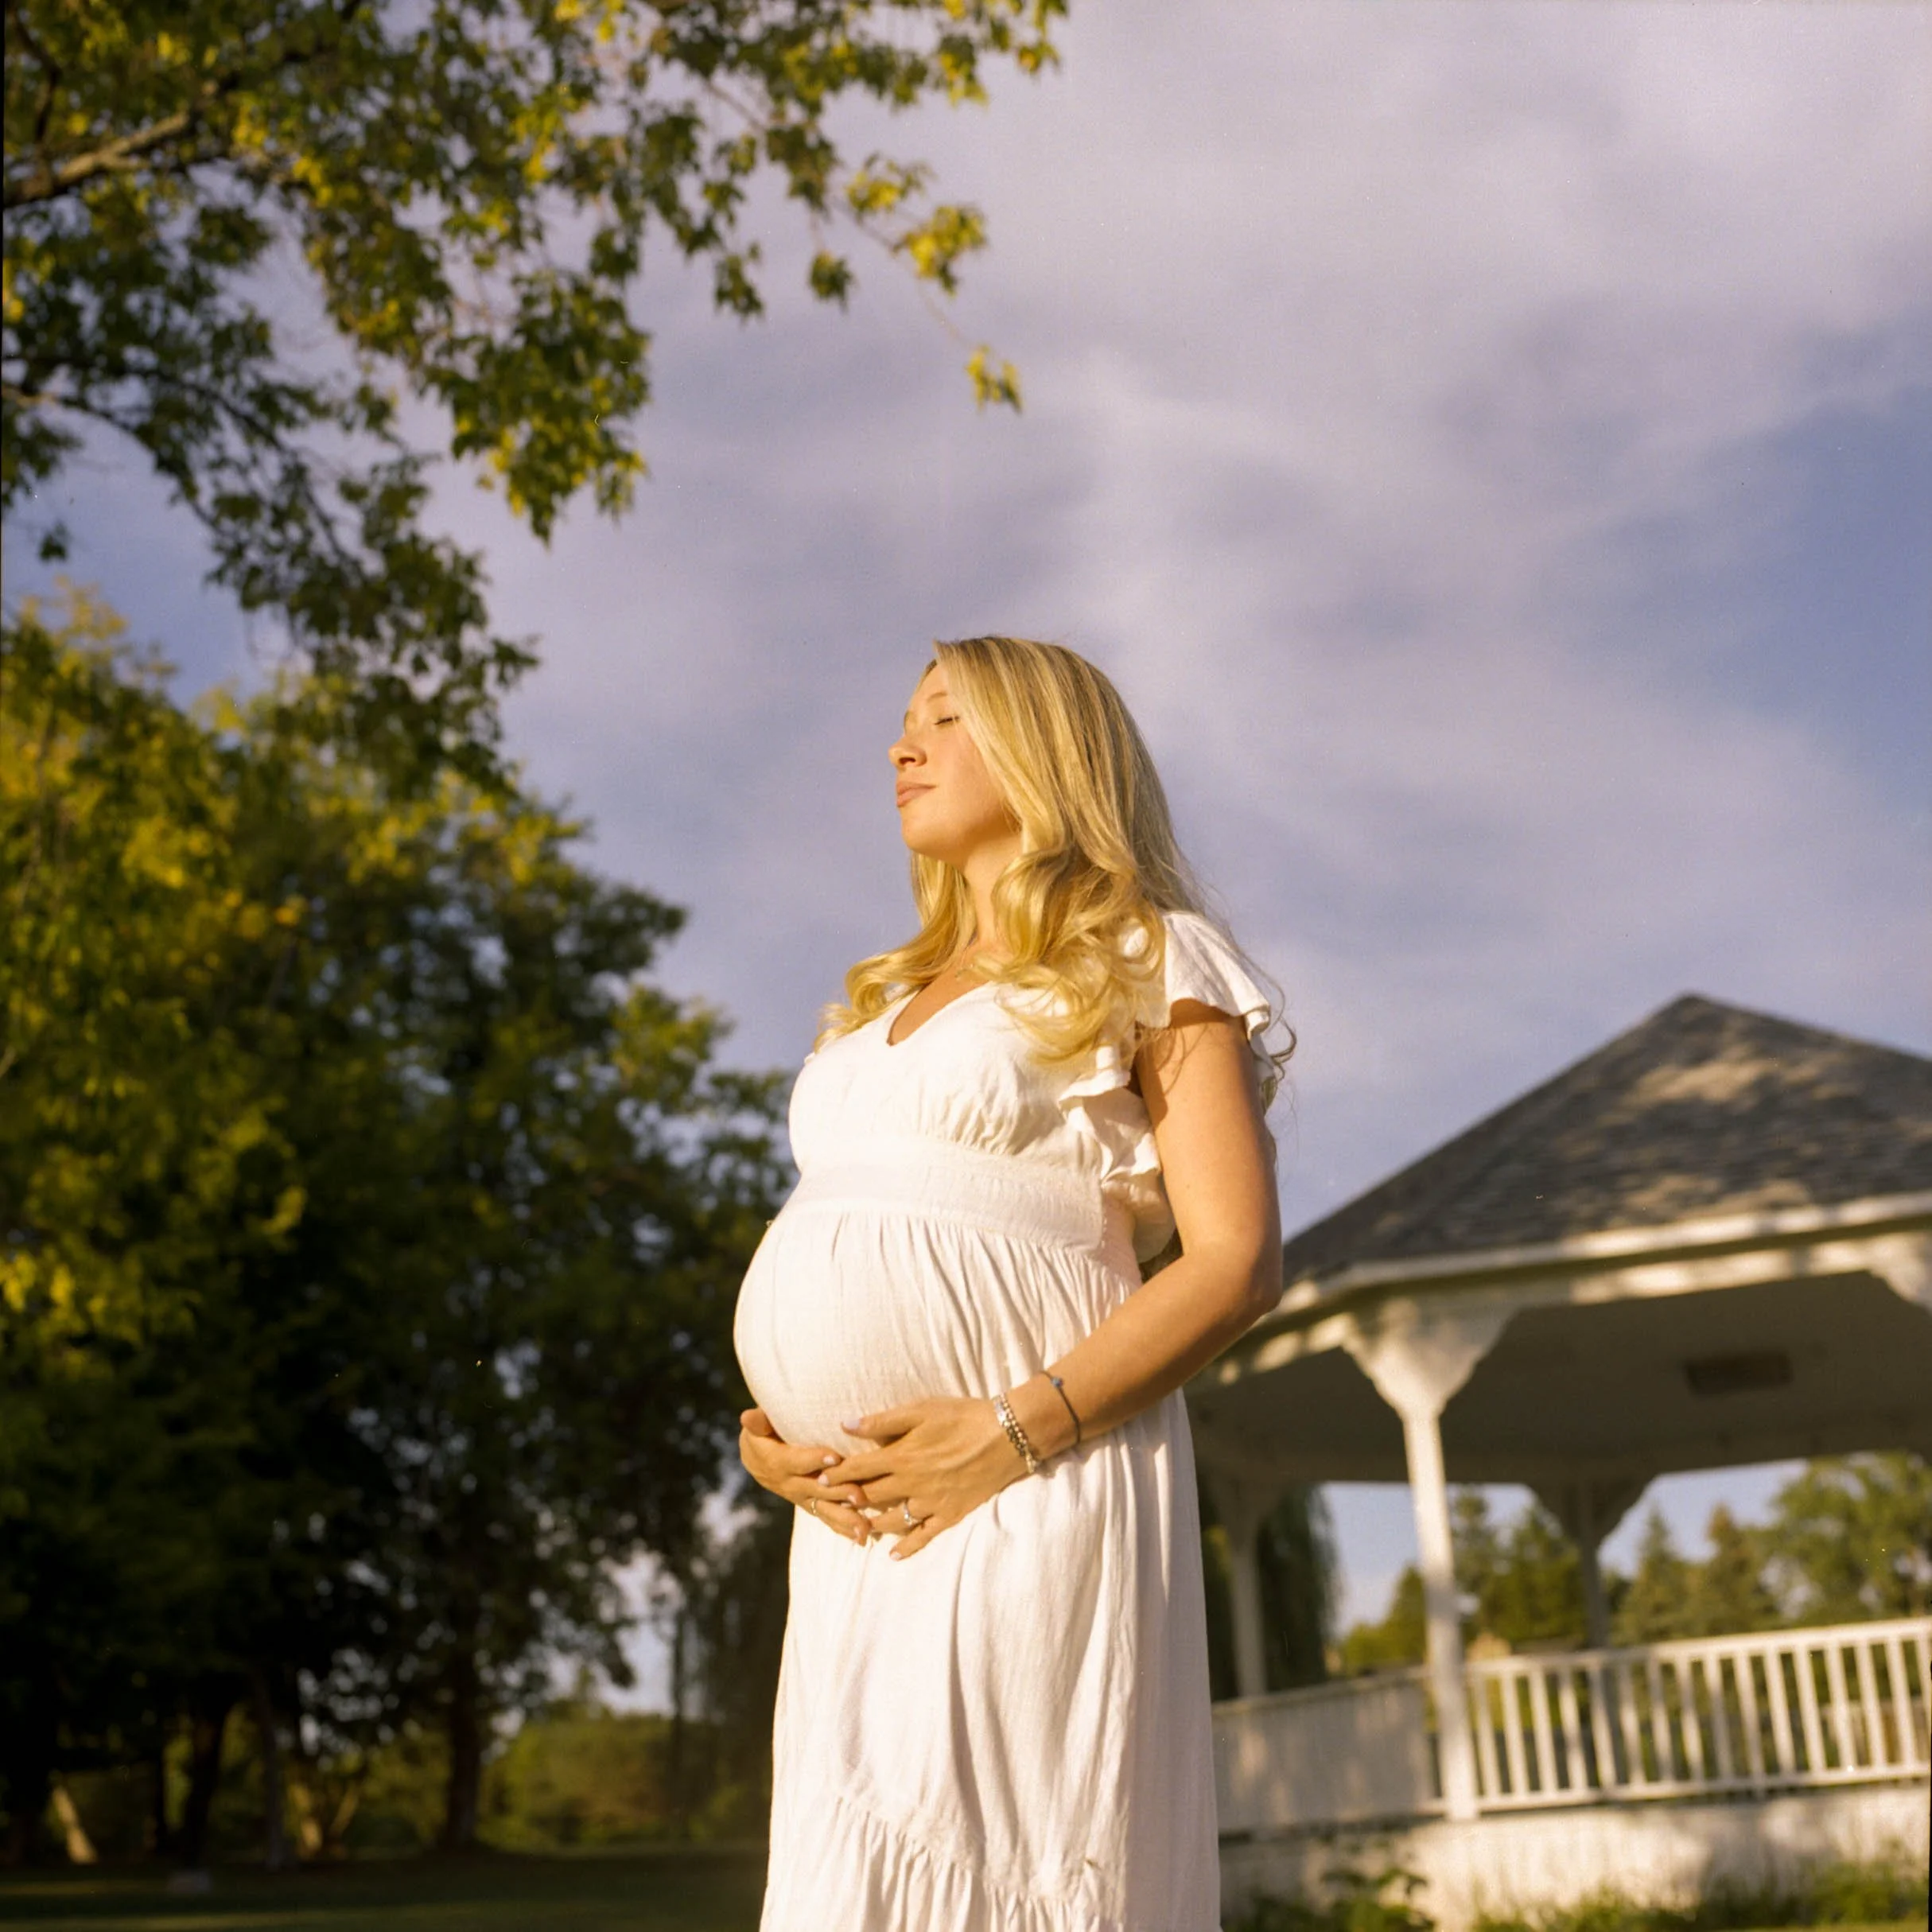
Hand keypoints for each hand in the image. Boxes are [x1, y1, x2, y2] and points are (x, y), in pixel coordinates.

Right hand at [738, 1408, 872, 1543]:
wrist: (758, 1459)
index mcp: (778, 1462)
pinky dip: (843, 1528)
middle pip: (816, 1489)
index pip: (797, 1462)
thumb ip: (759, 1422)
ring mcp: (801, 1497)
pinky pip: (826, 1517)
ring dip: (845, 1518)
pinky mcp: (810, 1505)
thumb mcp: (759, 1425)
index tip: (835, 1457)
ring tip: (865, 1528)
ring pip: (824, 1509)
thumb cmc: (764, 1433)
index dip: (814, 1459)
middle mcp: (790, 1484)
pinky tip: (862, 1537)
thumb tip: (747, 1415)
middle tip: (860, 1496)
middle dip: (839, 1493)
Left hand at [824, 1396, 1029, 1559]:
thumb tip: (846, 1424)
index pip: (859, 1469)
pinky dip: (908, 1547)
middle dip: (848, 1501)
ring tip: (855, 1527)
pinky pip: (924, 1536)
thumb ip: (883, 1421)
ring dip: (871, 1524)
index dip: (836, 1474)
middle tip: (829, 1506)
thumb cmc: (962, 1416)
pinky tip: (894, 1555)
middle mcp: (911, 1484)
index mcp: (901, 1457)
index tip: (818, 1478)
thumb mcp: (921, 1409)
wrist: (1006, 1436)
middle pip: (871, 1497)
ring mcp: (931, 1503)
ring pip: (893, 1520)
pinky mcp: (950, 1514)